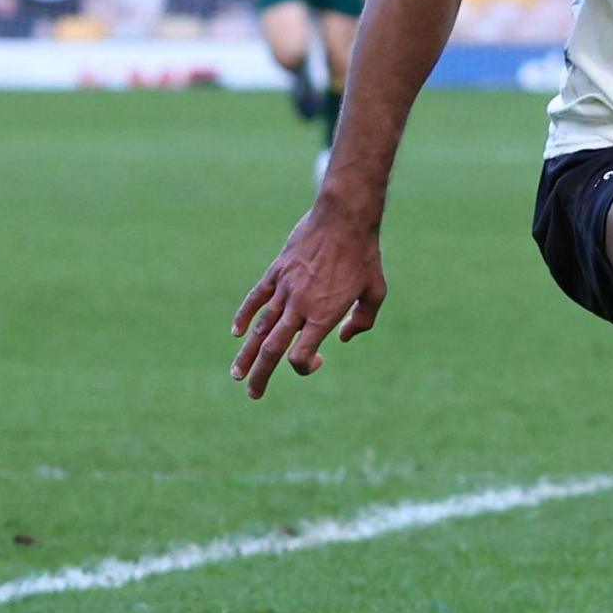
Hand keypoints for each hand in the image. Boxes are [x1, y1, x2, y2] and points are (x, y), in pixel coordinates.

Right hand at [230, 205, 386, 397]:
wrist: (344, 218)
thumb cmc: (364, 256)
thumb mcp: (376, 292)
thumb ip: (363, 320)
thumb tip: (343, 337)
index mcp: (324, 315)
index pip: (301, 355)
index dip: (304, 367)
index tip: (316, 362)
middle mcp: (300, 306)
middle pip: (273, 349)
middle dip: (261, 375)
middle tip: (253, 395)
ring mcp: (285, 288)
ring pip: (259, 328)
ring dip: (247, 354)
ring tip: (237, 374)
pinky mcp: (277, 272)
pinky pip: (255, 298)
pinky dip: (244, 316)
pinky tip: (238, 333)